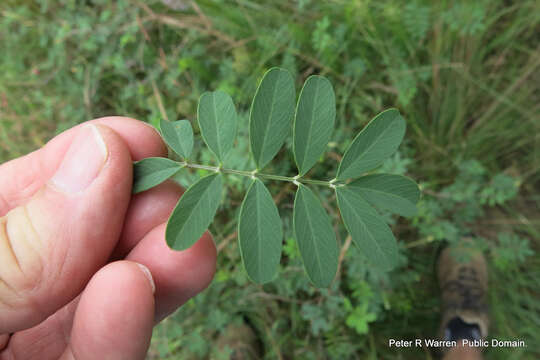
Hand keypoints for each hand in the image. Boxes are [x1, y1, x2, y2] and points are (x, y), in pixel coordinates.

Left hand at [0, 117, 215, 358]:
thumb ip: (20, 238)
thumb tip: (102, 149)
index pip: (43, 186)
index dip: (93, 156)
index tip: (140, 142)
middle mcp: (24, 287)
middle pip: (98, 237)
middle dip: (141, 212)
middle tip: (169, 202)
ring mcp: (48, 339)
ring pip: (120, 295)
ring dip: (159, 267)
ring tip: (183, 250)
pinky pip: (108, 357)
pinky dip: (129, 328)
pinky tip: (136, 291)